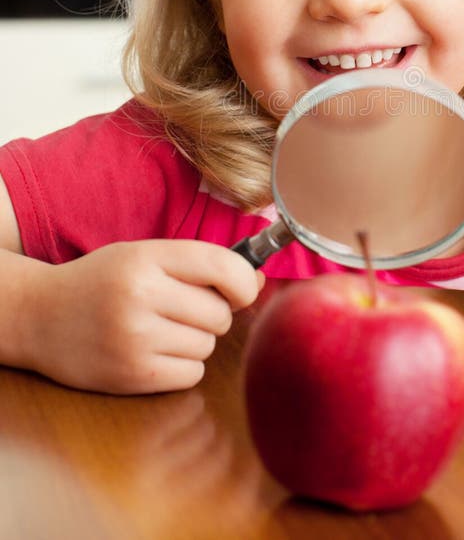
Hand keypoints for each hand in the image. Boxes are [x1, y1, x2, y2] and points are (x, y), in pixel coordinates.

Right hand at [23, 240, 263, 393]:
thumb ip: (198, 264)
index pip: (222, 265)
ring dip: (196, 340)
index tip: (243, 288)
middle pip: (219, 312)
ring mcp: (134, 338)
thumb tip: (256, 282)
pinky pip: (191, 373)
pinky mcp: (131, 375)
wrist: (38, 317)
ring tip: (163, 328)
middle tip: (183, 308)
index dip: (244, 280)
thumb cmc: (101, 282)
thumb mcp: (144, 256)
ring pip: (208, 344)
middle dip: (213, 312)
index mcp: (146, 258)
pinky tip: (156, 351)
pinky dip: (183, 365)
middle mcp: (141, 296)